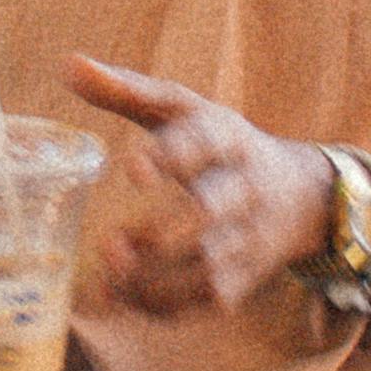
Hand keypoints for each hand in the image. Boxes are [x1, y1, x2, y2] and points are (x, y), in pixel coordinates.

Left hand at [64, 56, 329, 317]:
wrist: (302, 195)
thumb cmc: (222, 145)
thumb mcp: (186, 109)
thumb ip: (128, 90)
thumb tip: (68, 64)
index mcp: (227, 137)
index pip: (205, 141)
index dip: (171, 155)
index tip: (131, 169)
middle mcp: (244, 187)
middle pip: (211, 211)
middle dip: (161, 232)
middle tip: (111, 243)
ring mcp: (248, 236)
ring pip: (208, 266)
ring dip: (155, 279)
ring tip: (108, 274)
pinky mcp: (246, 276)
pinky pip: (207, 299)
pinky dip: (164, 306)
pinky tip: (124, 297)